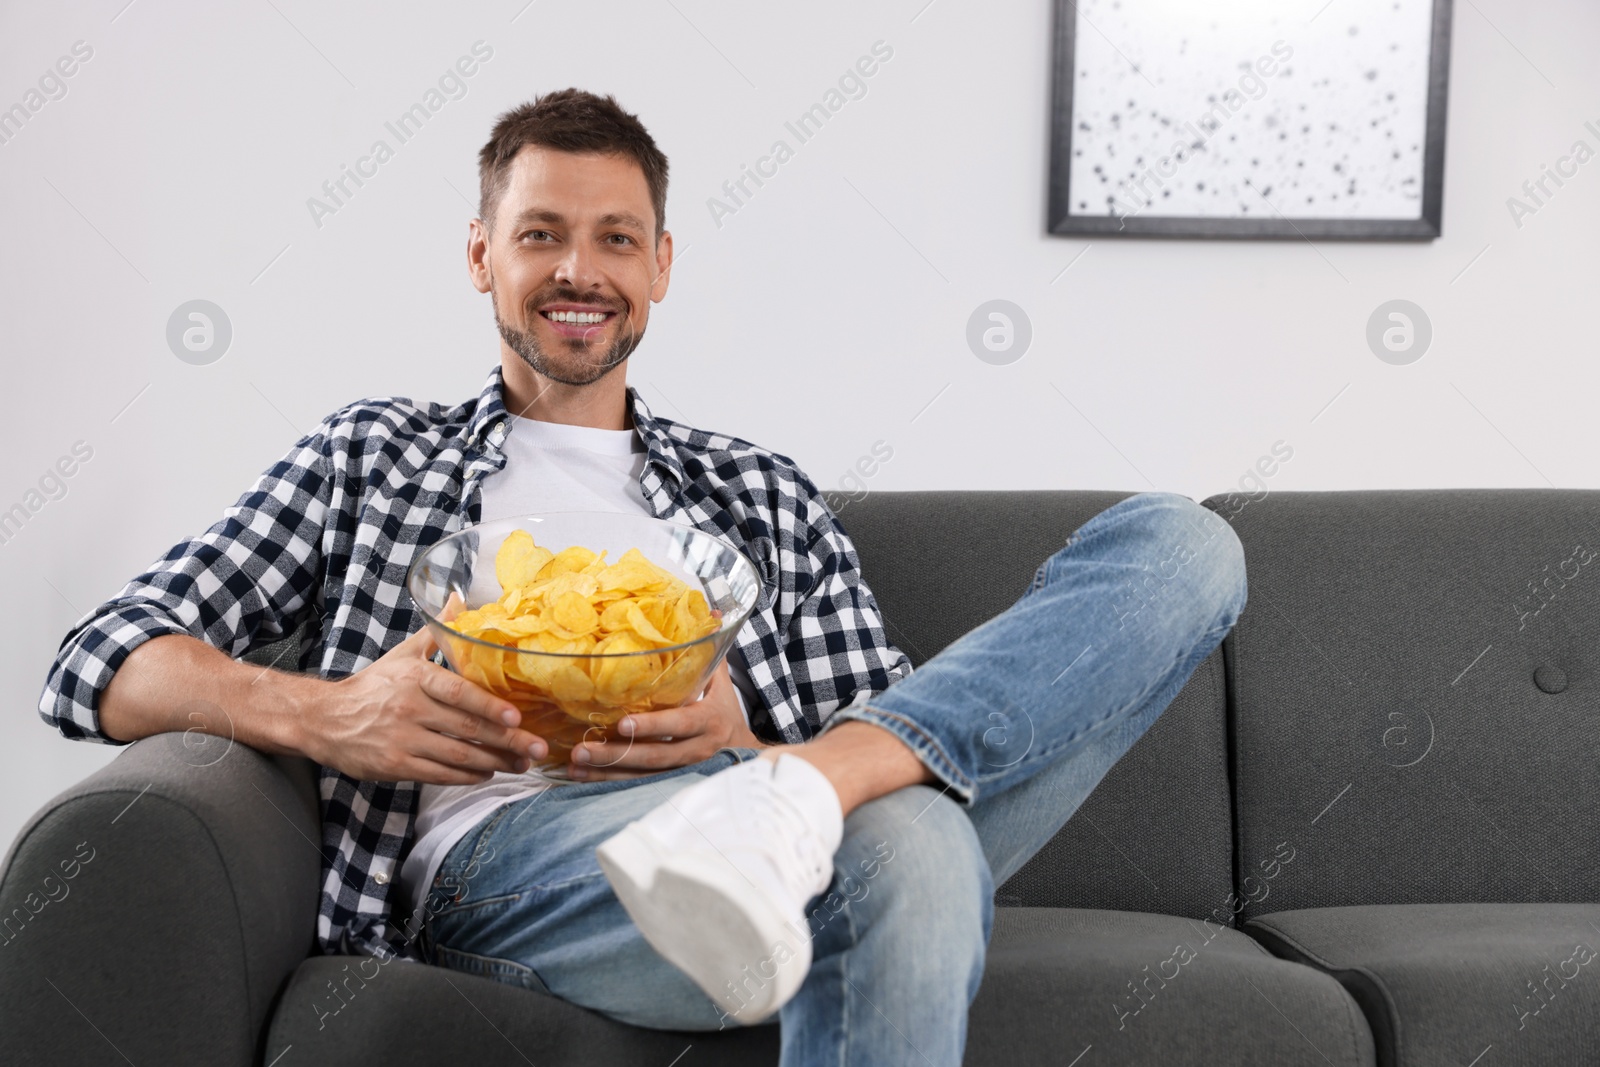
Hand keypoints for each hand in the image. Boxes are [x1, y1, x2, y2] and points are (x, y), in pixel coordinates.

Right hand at [302, 626, 547, 784]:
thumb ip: (436, 630)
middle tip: (537, 748)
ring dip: (494, 762)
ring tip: (520, 764)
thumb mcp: (402, 654)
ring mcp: (402, 739)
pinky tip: (488, 773)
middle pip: (466, 727)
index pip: (458, 692)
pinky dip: (467, 776)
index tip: (517, 717)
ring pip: (458, 755)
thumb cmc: (373, 686)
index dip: (489, 706)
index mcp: (415, 678)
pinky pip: (440, 774)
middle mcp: (410, 708)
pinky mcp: (396, 765)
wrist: (325, 719)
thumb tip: (459, 598)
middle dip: (507, 740)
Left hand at [568, 658, 766, 779]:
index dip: (653, 725)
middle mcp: (696, 750)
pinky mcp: (671, 783)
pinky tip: (582, 778)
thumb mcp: (720, 681)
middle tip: (582, 750)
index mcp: (709, 721)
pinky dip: (610, 783)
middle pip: (655, 756)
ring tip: (575, 765)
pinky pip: (639, 786)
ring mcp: (683, 770)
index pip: (679, 724)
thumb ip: (709, 649)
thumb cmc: (724, 710)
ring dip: (607, 773)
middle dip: (617, 754)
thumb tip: (708, 611)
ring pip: (643, 776)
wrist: (742, 753)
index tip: (622, 723)